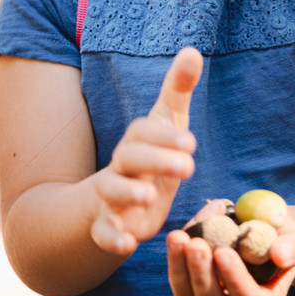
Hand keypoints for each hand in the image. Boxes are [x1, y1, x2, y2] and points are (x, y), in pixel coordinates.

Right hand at [89, 47, 202, 255]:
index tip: (192, 142)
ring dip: (127, 192)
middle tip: (188, 165)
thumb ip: (177, 90)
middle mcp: (120, 165)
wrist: (110, 200)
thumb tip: (192, 49)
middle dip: (156, 159)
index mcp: (137, 141)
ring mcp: (110, 196)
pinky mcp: (107, 225)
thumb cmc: (149, 156)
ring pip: (110, 191)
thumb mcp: (166, 123)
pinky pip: (102, 232)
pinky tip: (127, 246)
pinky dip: (111, 239)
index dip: (165, 136)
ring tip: (148, 197)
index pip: (144, 131)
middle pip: (129, 157)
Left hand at [166, 200, 294, 295]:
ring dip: (181, 269)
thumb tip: (279, 254)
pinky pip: (179, 281)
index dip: (235, 281)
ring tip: (178, 237)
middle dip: (202, 275)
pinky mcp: (193, 290)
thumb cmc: (282, 236)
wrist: (262, 231)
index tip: (223, 252)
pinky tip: (177, 235)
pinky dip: (175, 259)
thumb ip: (293, 247)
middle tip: (195, 243)